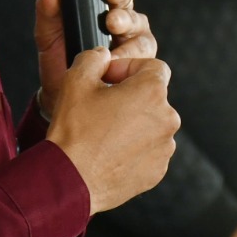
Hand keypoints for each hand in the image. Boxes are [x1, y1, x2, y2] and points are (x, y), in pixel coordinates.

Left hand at [35, 0, 158, 112]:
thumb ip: (48, 8)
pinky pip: (145, 58)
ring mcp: (135, 43)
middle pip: (128, 2)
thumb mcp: (48, 33)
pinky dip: (132, 57)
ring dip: (127, 25)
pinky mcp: (141, 66)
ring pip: (140, 28)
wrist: (63, 99)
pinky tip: (118, 59)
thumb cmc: (59, 61)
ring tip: (113, 26)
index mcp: (102, 6)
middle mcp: (123, 20)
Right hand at [39, 0, 177, 214]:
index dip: (129, 68)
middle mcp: (167, 118)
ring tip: (104, 132)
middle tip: (102, 106)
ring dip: (133, 123)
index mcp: (152, 92)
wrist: (70, 181)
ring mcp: (164, 147)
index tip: (109, 79)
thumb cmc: (73, 132)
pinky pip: (149, 150)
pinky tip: (109, 152)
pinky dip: (134, 148)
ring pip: (152, 124)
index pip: (153, 66)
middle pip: (153, 96)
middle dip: (131, 96)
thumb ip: (95, 56)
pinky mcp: (157, 170)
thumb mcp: (76, 79)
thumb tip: (104, 55)